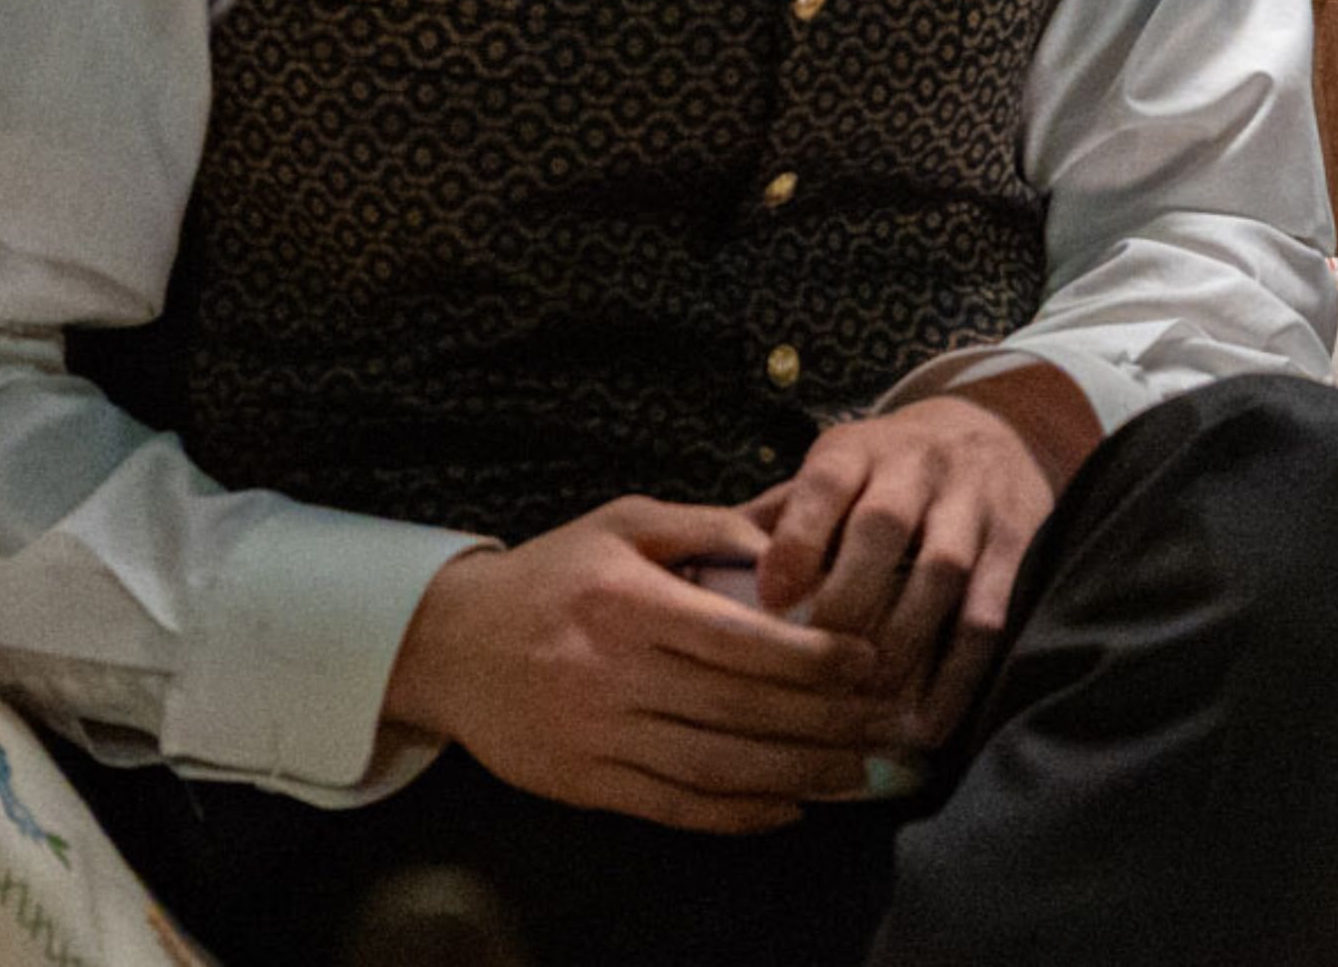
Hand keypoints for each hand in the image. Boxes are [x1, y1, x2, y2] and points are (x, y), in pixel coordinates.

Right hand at [383, 498, 901, 834]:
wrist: (450, 644)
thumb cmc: (554, 573)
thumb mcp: (625, 522)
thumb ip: (710, 525)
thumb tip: (791, 544)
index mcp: (628, 603)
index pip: (738, 640)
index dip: (812, 657)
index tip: (870, 661)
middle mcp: (613, 674)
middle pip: (738, 710)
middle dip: (824, 721)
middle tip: (887, 722)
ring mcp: (597, 736)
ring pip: (714, 767)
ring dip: (794, 775)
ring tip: (856, 772)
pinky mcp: (585, 783)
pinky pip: (673, 808)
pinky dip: (736, 815)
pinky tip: (787, 808)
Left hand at [745, 368, 1083, 749]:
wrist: (993, 433)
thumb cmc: (882, 477)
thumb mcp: (830, 475)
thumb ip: (771, 524)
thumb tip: (690, 585)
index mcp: (857, 450)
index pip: (824, 483)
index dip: (799, 540)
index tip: (771, 600)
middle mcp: (918, 467)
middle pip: (884, 527)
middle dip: (848, 602)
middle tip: (814, 671)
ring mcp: (974, 504)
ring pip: (942, 571)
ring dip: (903, 644)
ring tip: (866, 708)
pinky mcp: (1021, 544)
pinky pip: (992, 614)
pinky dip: (959, 675)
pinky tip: (925, 724)